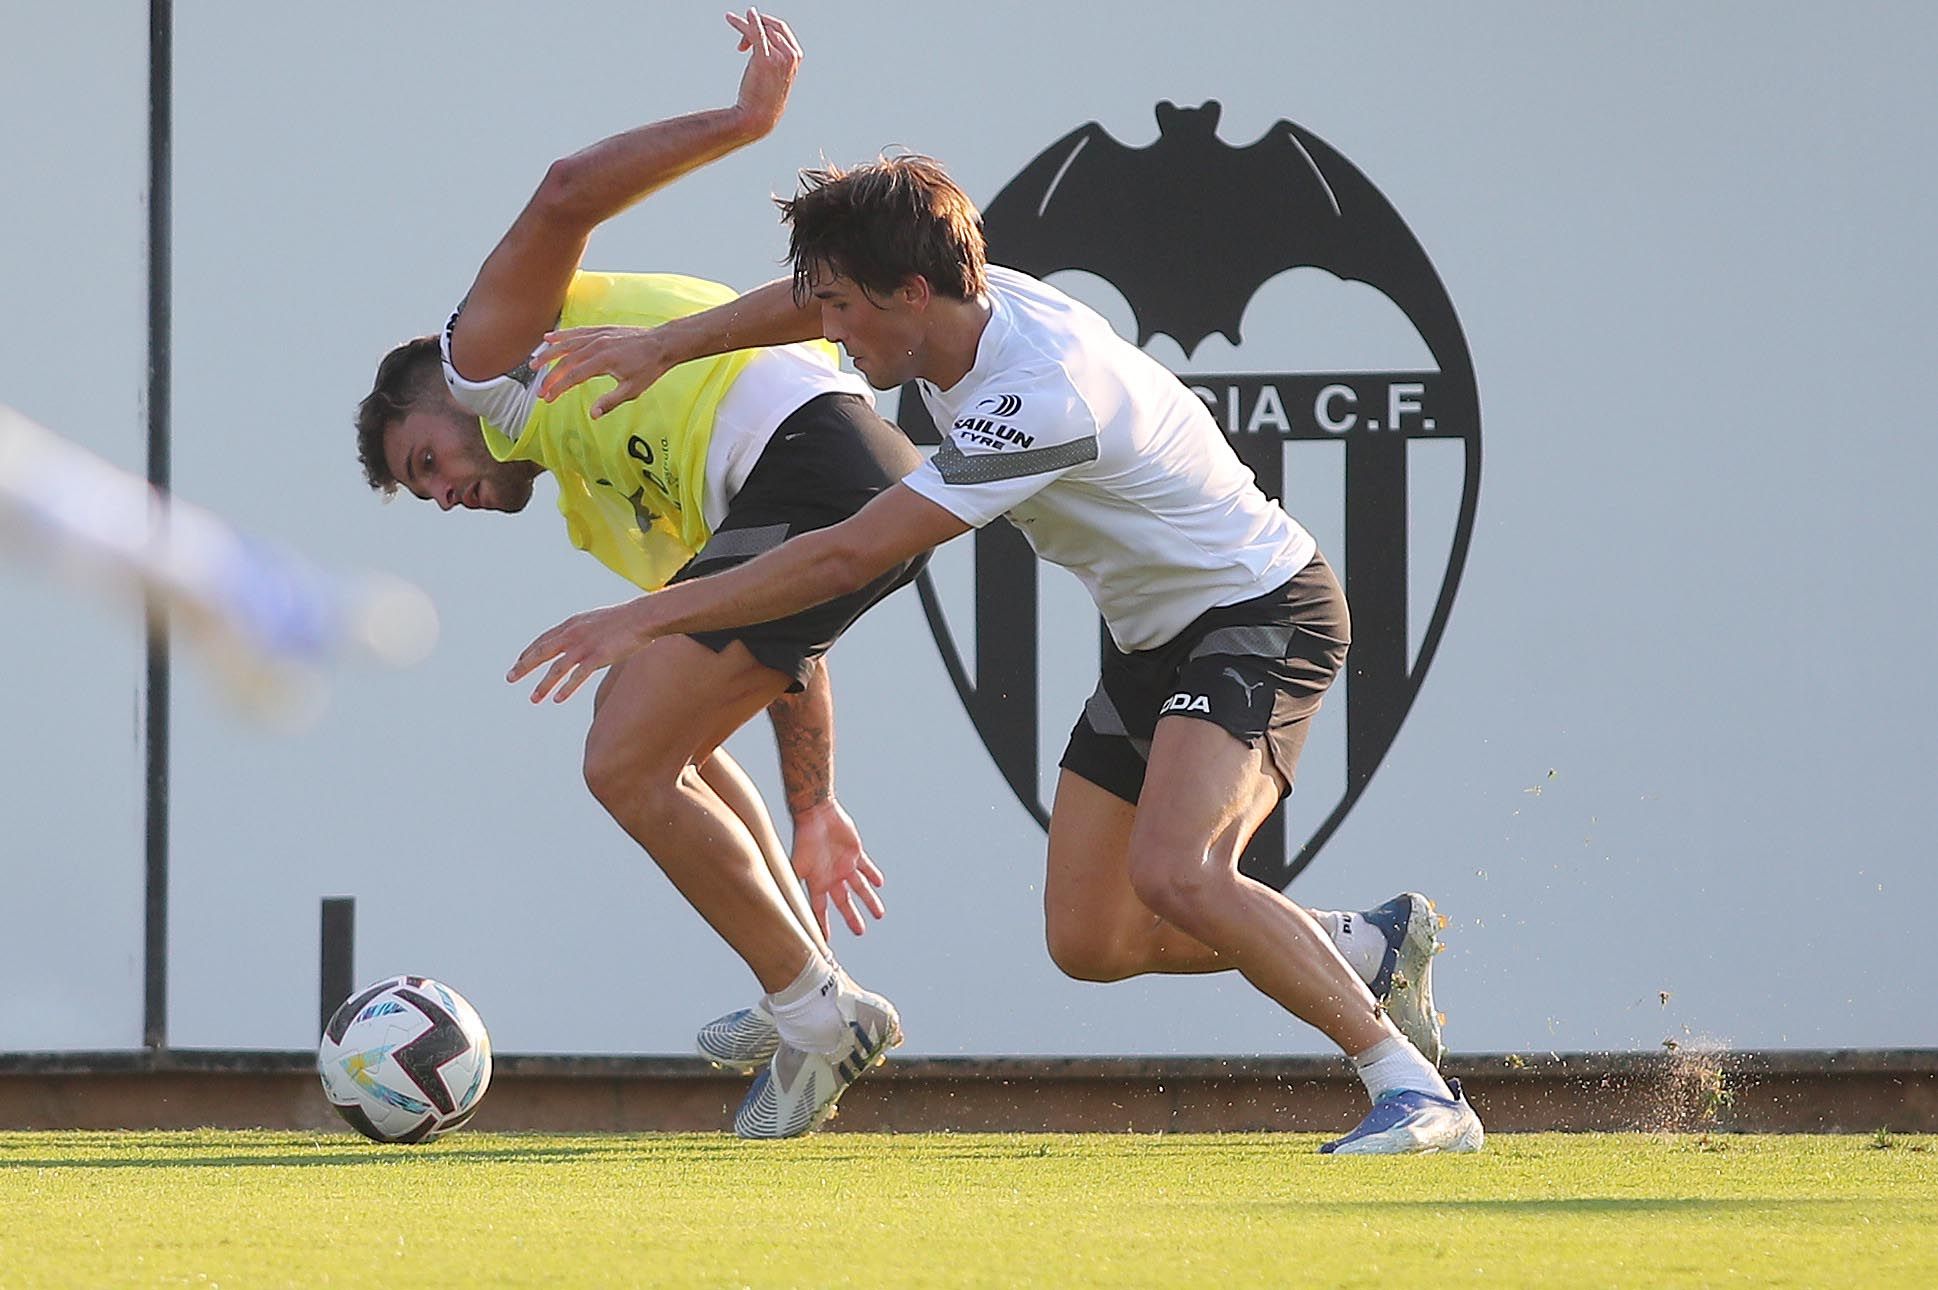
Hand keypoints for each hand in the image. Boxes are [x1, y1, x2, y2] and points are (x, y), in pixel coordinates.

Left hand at [507, 599, 660, 703]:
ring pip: (557, 668)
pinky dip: (567, 688)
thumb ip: (582, 631)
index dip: (528, 652)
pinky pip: (578, 675)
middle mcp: (573, 634)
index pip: (543, 639)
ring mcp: (585, 646)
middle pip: (542, 652)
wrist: (642, 616)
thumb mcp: (595, 621)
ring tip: (533, 699)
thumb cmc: (623, 620)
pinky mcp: (599, 656)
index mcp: (571, 625)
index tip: (517, 664)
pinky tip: (557, 699)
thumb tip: (576, 641)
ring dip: (543, 684)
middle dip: (524, 666)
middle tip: (509, 678)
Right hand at [535, 325, 674, 414]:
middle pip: (566, 361)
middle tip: (539, 389)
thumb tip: (592, 415)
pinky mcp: (601, 331)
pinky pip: (577, 332)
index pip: (573, 376)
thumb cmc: (649, 367)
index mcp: (603, 361)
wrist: (662, 344)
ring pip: (567, 344)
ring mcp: (598, 336)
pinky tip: (549, 338)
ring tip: (534, 363)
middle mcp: (597, 345)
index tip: (547, 398)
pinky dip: (562, 335)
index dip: (558, 388)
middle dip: (550, 376)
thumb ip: (610, 401)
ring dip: (549, 353)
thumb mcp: (632, 390)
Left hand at [723, 8, 801, 139]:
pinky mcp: (765, 59)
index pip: (781, 29)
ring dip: (744, 26)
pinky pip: (754, 34)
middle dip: (755, 23)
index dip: (765, 23)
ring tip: (729, 19)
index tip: (751, 28)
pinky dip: (744, 23)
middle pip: (771, 26)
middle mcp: (791, 55)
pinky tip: (731, 17)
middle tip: (739, 25)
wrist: (759, 116)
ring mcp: (779, 56)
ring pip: (761, 29)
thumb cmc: (764, 97)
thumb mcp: (774, 73)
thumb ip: (773, 55)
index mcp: (796, 56)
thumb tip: (757, 39)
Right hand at [790, 798, 885, 937]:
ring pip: (859, 887)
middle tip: (860, 931)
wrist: (815, 814)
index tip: (825, 940)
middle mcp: (831, 877)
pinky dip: (873, 875)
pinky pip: (866, 867)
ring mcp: (844, 865)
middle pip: (844, 902)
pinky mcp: (855, 853)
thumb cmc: (803, 838)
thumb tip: (784, 907)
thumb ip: (792, 886)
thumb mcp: (796, 867)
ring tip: (879, 913)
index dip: (822, 924)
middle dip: (852, 916)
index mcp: (817, 882)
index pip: (820, 909)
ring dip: (869, 900)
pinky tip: (879, 883)